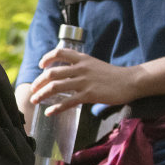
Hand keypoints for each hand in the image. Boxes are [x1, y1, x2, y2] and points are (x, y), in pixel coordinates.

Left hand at [28, 47, 143, 113]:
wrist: (130, 81)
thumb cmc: (112, 75)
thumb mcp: (94, 64)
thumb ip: (80, 67)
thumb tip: (66, 74)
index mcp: (82, 59)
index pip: (59, 53)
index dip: (47, 58)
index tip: (41, 66)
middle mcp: (81, 68)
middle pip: (52, 73)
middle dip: (39, 82)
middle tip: (33, 89)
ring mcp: (84, 82)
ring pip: (56, 87)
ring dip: (42, 94)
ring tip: (35, 100)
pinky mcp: (89, 95)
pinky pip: (68, 102)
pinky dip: (56, 108)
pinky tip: (49, 112)